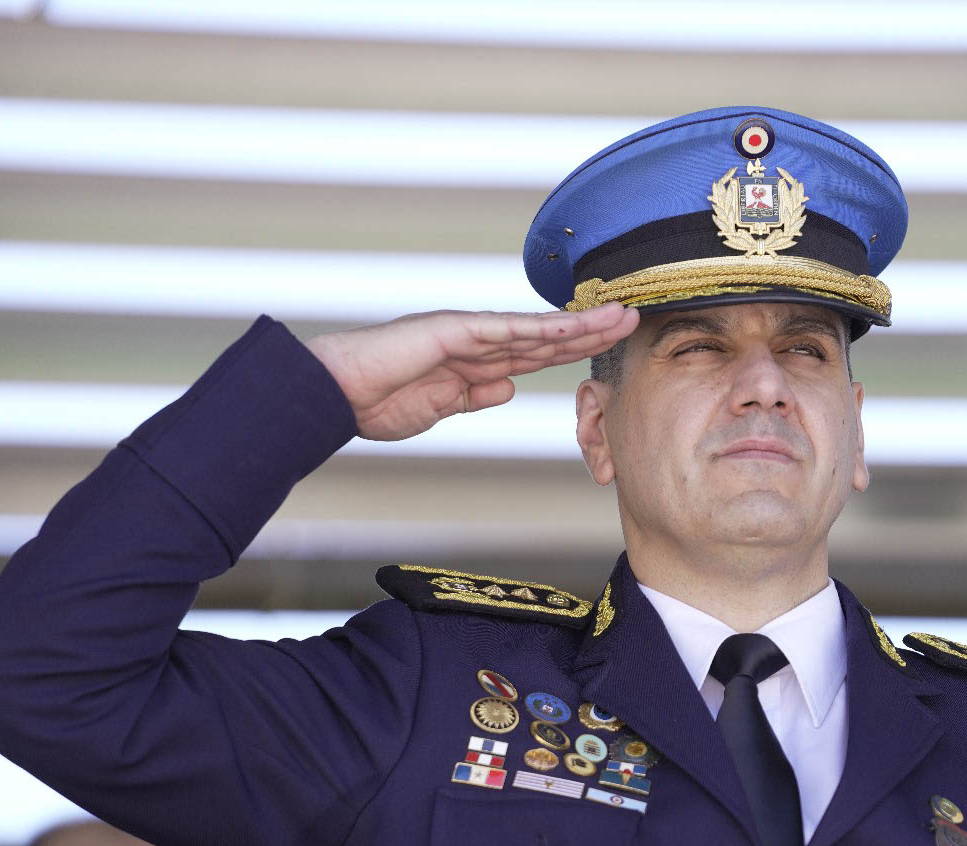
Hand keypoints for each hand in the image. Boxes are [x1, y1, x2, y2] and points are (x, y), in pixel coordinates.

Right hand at [305, 303, 637, 440]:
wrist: (333, 395)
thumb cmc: (375, 401)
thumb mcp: (440, 408)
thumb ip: (474, 396)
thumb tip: (508, 390)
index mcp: (475, 363)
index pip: (536, 354)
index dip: (574, 347)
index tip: (609, 343)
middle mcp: (476, 342)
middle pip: (545, 336)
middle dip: (590, 329)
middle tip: (633, 319)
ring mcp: (465, 334)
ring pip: (534, 329)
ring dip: (577, 324)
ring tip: (618, 317)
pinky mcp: (450, 331)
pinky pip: (503, 331)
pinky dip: (537, 328)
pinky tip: (569, 327)